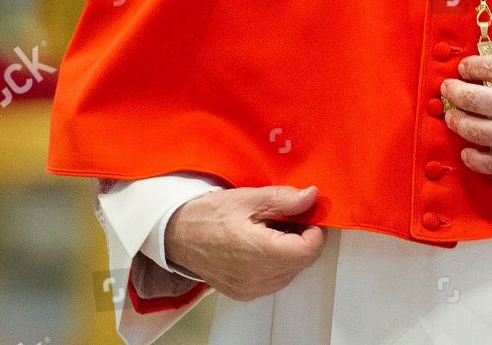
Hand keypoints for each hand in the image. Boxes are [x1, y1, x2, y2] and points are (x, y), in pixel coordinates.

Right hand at [165, 185, 325, 300]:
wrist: (176, 235)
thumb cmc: (207, 215)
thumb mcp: (247, 198)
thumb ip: (283, 199)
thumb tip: (312, 197)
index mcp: (259, 252)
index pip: (308, 251)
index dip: (315, 232)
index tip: (307, 217)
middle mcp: (257, 277)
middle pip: (301, 263)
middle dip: (302, 241)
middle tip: (288, 219)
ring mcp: (250, 289)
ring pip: (289, 274)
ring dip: (290, 254)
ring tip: (272, 232)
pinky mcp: (243, 294)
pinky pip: (273, 282)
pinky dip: (276, 265)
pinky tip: (262, 247)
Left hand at [442, 51, 491, 177]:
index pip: (484, 67)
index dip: (467, 67)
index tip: (463, 69)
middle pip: (470, 98)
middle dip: (452, 93)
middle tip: (448, 91)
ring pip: (474, 130)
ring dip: (456, 122)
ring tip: (452, 116)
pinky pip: (490, 163)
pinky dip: (473, 158)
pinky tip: (468, 151)